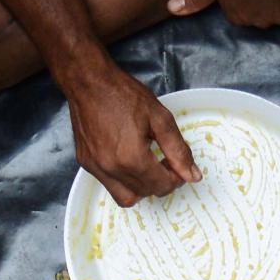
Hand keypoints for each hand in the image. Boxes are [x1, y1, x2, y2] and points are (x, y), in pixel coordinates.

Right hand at [68, 59, 199, 205]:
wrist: (89, 82)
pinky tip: (129, 160)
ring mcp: (96, 167)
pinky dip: (123, 180)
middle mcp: (111, 168)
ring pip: (126, 197)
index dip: (176, 178)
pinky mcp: (86, 163)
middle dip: (161, 182)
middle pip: (146, 193)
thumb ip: (178, 150)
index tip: (177, 165)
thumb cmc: (123, 94)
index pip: (162, 186)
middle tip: (165, 162)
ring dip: (142, 187)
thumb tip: (192, 175)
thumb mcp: (160, 118)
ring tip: (147, 165)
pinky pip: (108, 185)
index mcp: (132, 157)